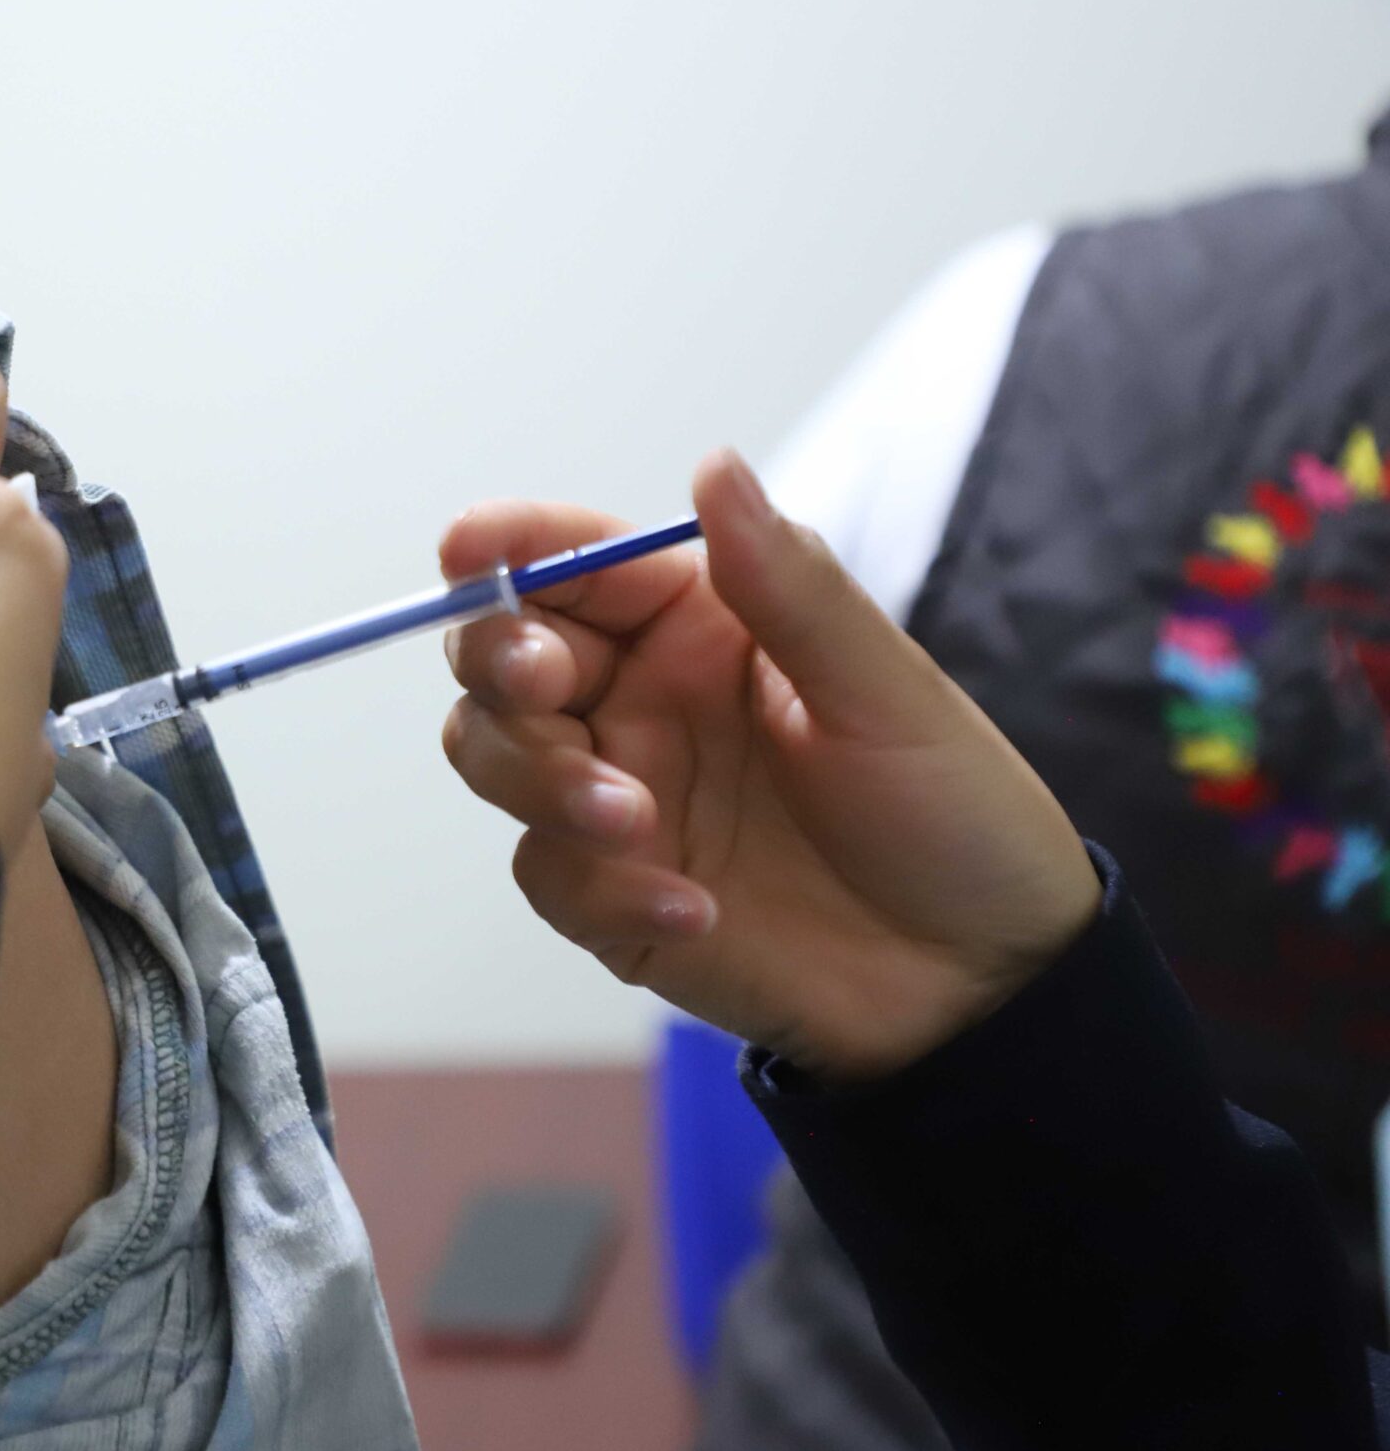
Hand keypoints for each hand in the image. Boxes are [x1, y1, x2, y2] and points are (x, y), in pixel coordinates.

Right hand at [440, 449, 1098, 1081]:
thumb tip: (715, 465)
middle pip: (500, 657)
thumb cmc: (955, 816)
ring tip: (635, 822)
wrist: (981, 986)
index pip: (574, 563)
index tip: (469, 551)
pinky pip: (550, 875)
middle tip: (546, 688)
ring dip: (541, 780)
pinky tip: (696, 911)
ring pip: (495, 757)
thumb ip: (787, 584)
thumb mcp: (886, 690)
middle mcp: (640, 700)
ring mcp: (617, 797)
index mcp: (698, 624)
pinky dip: (604, 889)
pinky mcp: (611, 894)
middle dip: (500, 662)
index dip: (508, 546)